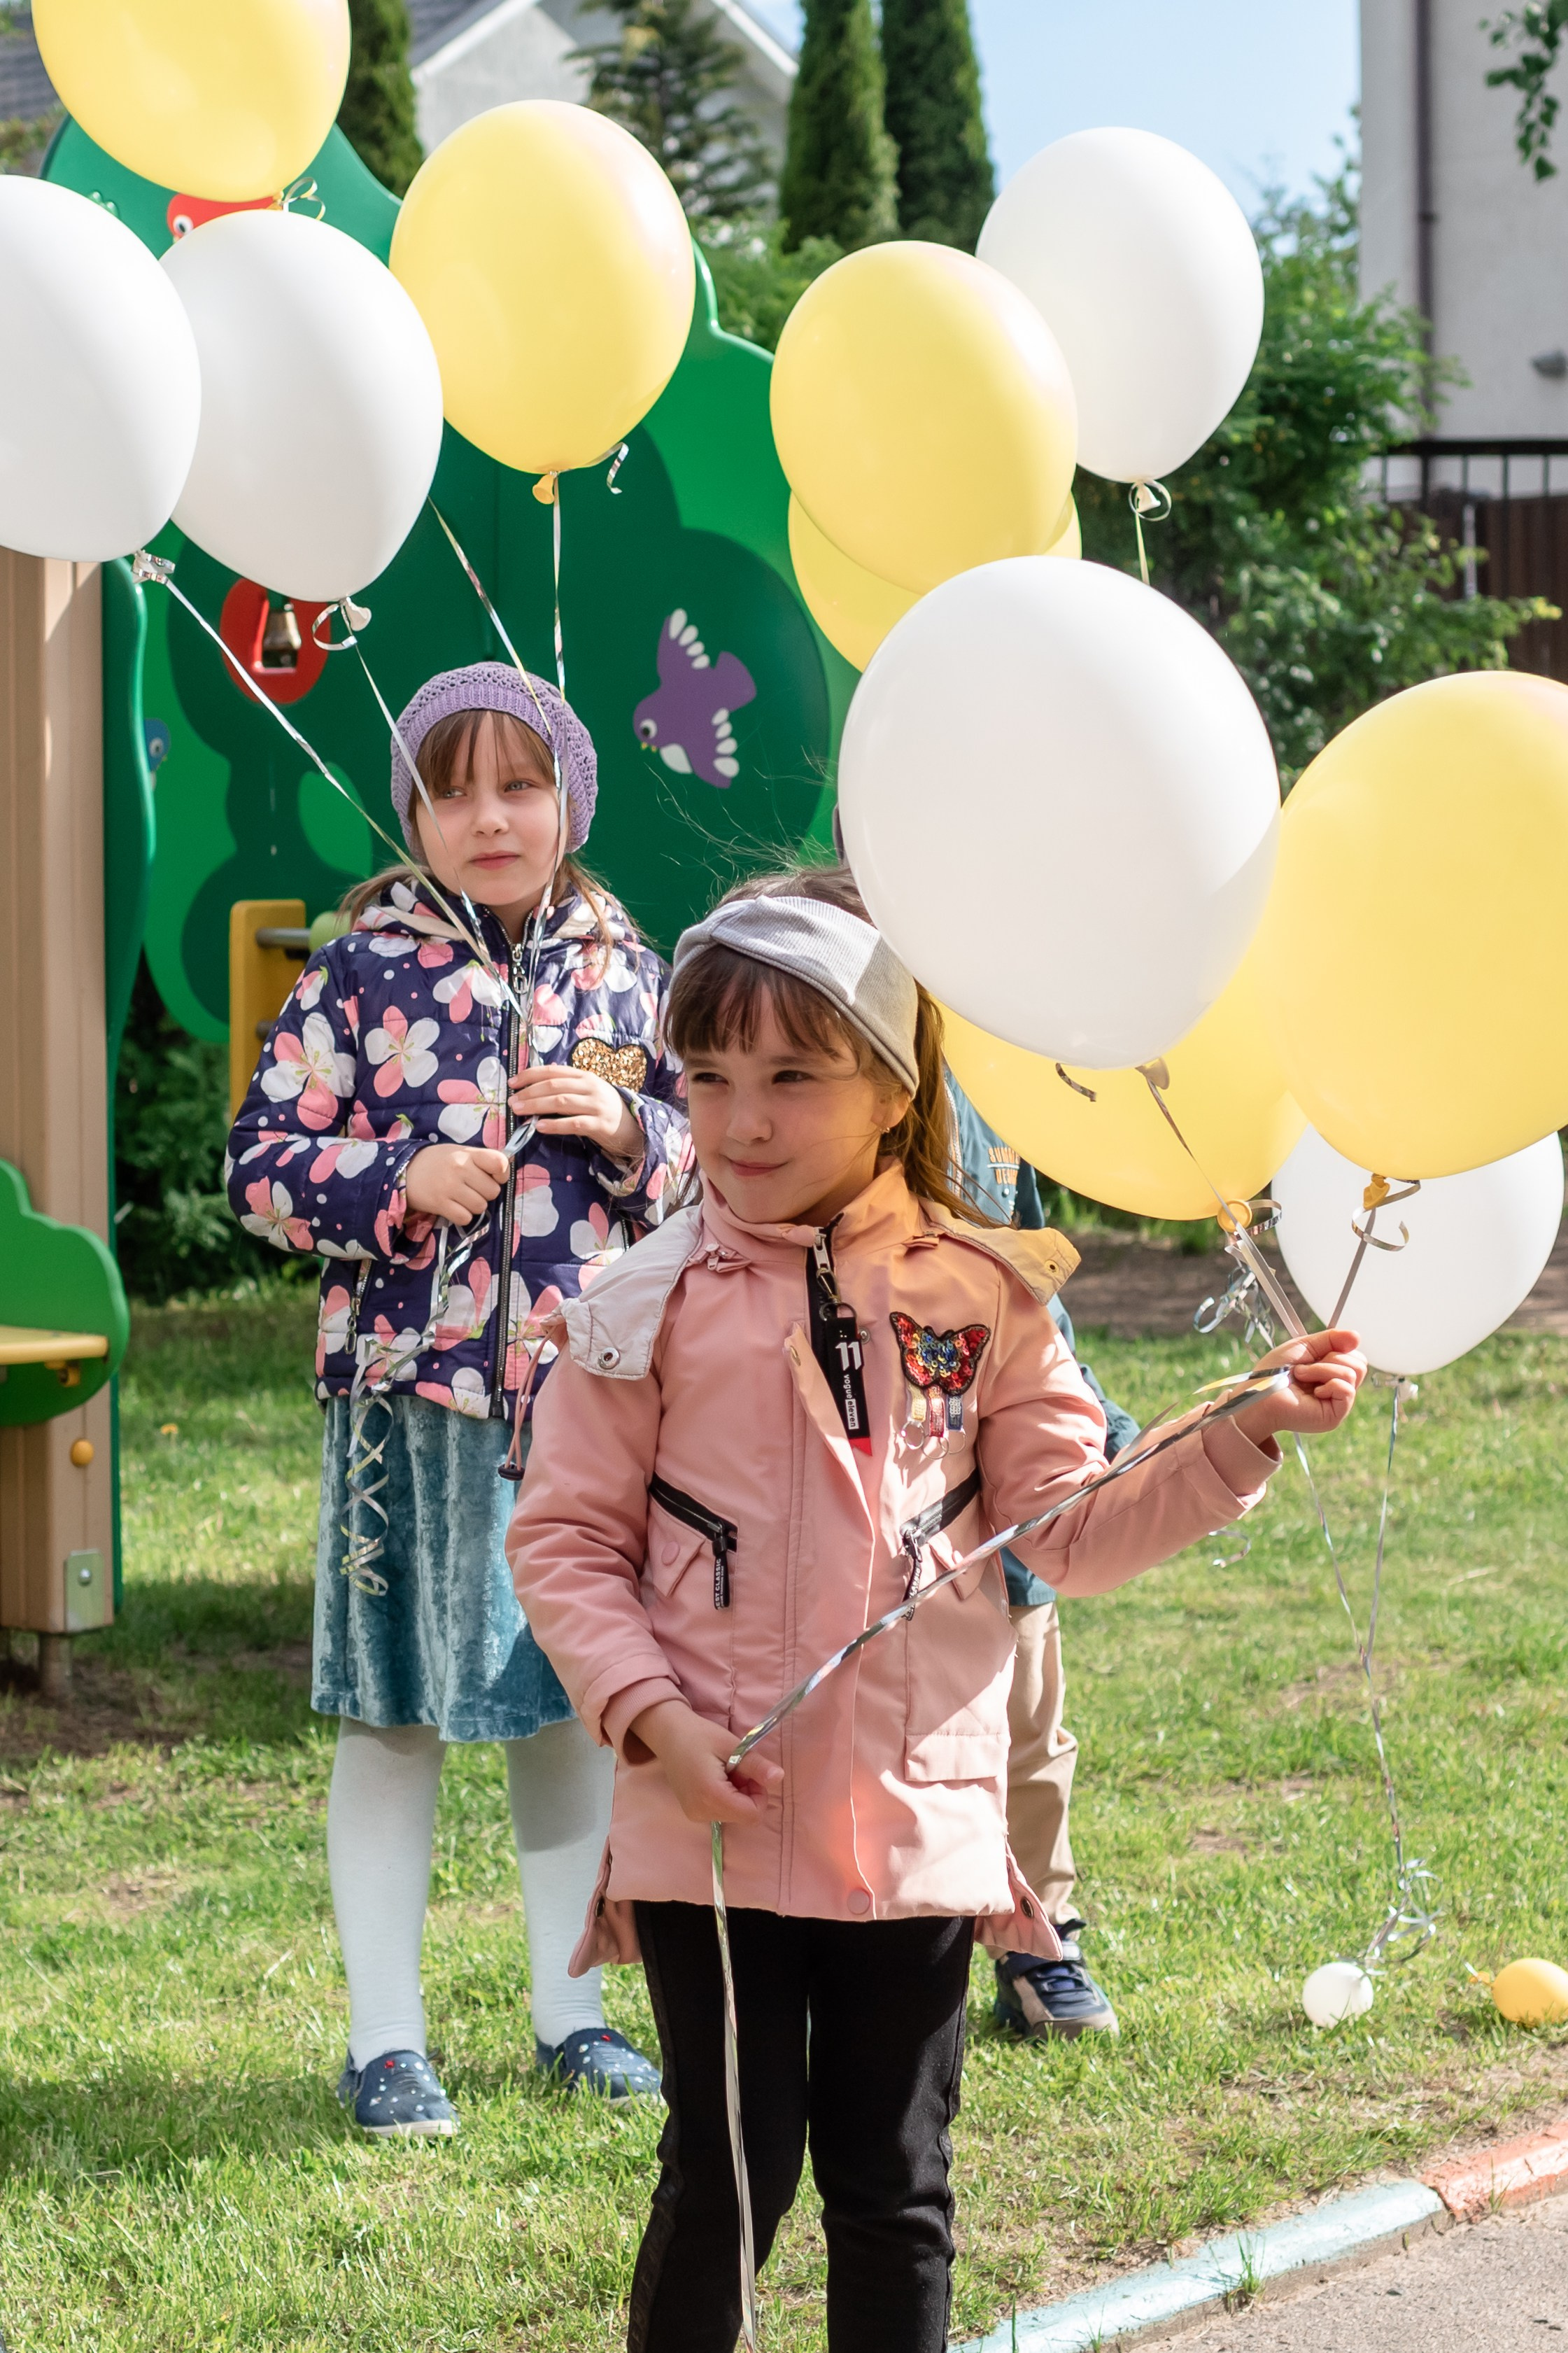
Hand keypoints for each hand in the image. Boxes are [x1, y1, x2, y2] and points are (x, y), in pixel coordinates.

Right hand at [404, 1143, 508, 1224]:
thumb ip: (482, 1160)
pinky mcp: (440, 1204)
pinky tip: (454, 1207)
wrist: (405, 1170)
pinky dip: (462, 1216)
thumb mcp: (460, 1152)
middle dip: (485, 1193)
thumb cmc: (438, 1162)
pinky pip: (465, 1218)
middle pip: (492, 1191)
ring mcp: (450, 1187)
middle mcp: (460, 1169)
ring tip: (462, 1198)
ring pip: (480, 1206)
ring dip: (474, 1206)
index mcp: (468, 1154)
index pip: (500, 1163)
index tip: (493, 1176)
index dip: (502, 1174)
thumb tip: (505, 1170)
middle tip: (472, 1189)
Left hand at [510, 1064, 644, 1159]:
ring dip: (536, 1106)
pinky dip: (555, 1125)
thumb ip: (567, 1085)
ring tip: (519, 1111)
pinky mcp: (600, 1125)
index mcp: (584, 1076)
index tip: (512, 1083)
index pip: (553, 1071)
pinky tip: (539, 1127)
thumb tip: (536, 1083)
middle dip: (529, 1092)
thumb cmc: (603, 1108)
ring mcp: (596, 1105)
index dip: (530, 1075)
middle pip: (554, 1085)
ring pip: (561, 1102)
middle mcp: (590, 1087)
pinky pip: (574, 1124)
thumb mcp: (587, 1091)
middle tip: (512, 1101)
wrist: (632, 1126)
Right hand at [627, 1698, 782, 1826]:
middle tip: (736, 1768)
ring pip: (733, 1815)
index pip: (752, 1815)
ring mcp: (695, 1814)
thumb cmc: (700, 1735)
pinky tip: (715, 1778)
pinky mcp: (692, 1811)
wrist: (667, 1733)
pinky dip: (725, 1797)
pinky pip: (720, 1812)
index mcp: (712, 1796)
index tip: (750, 1771)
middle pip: (743, 1816)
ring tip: (724, 1771)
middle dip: (748, 1793)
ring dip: (737, 1794)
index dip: (759, 1793)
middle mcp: (702, 1812)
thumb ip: (756, 1765)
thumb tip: (779, 1778)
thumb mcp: (732, 1746)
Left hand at [1233, 1328, 1367, 1444]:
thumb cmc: (1274, 1371)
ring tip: (1301, 1377)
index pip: (1356, 1356)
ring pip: (1353, 1373)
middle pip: (1360, 1364)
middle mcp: (1338, 1387)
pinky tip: (1313, 1392)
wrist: (1260, 1392)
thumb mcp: (1304, 1346)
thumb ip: (1331, 1339)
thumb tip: (1357, 1337)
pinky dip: (1328, 1383)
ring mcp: (1338, 1403)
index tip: (1317, 1352)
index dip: (1340, 1348)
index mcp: (1332, 1372)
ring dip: (1322, 1369)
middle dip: (1331, 1358)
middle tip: (1304, 1368)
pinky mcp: (1335, 1415)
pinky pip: (1347, 1390)